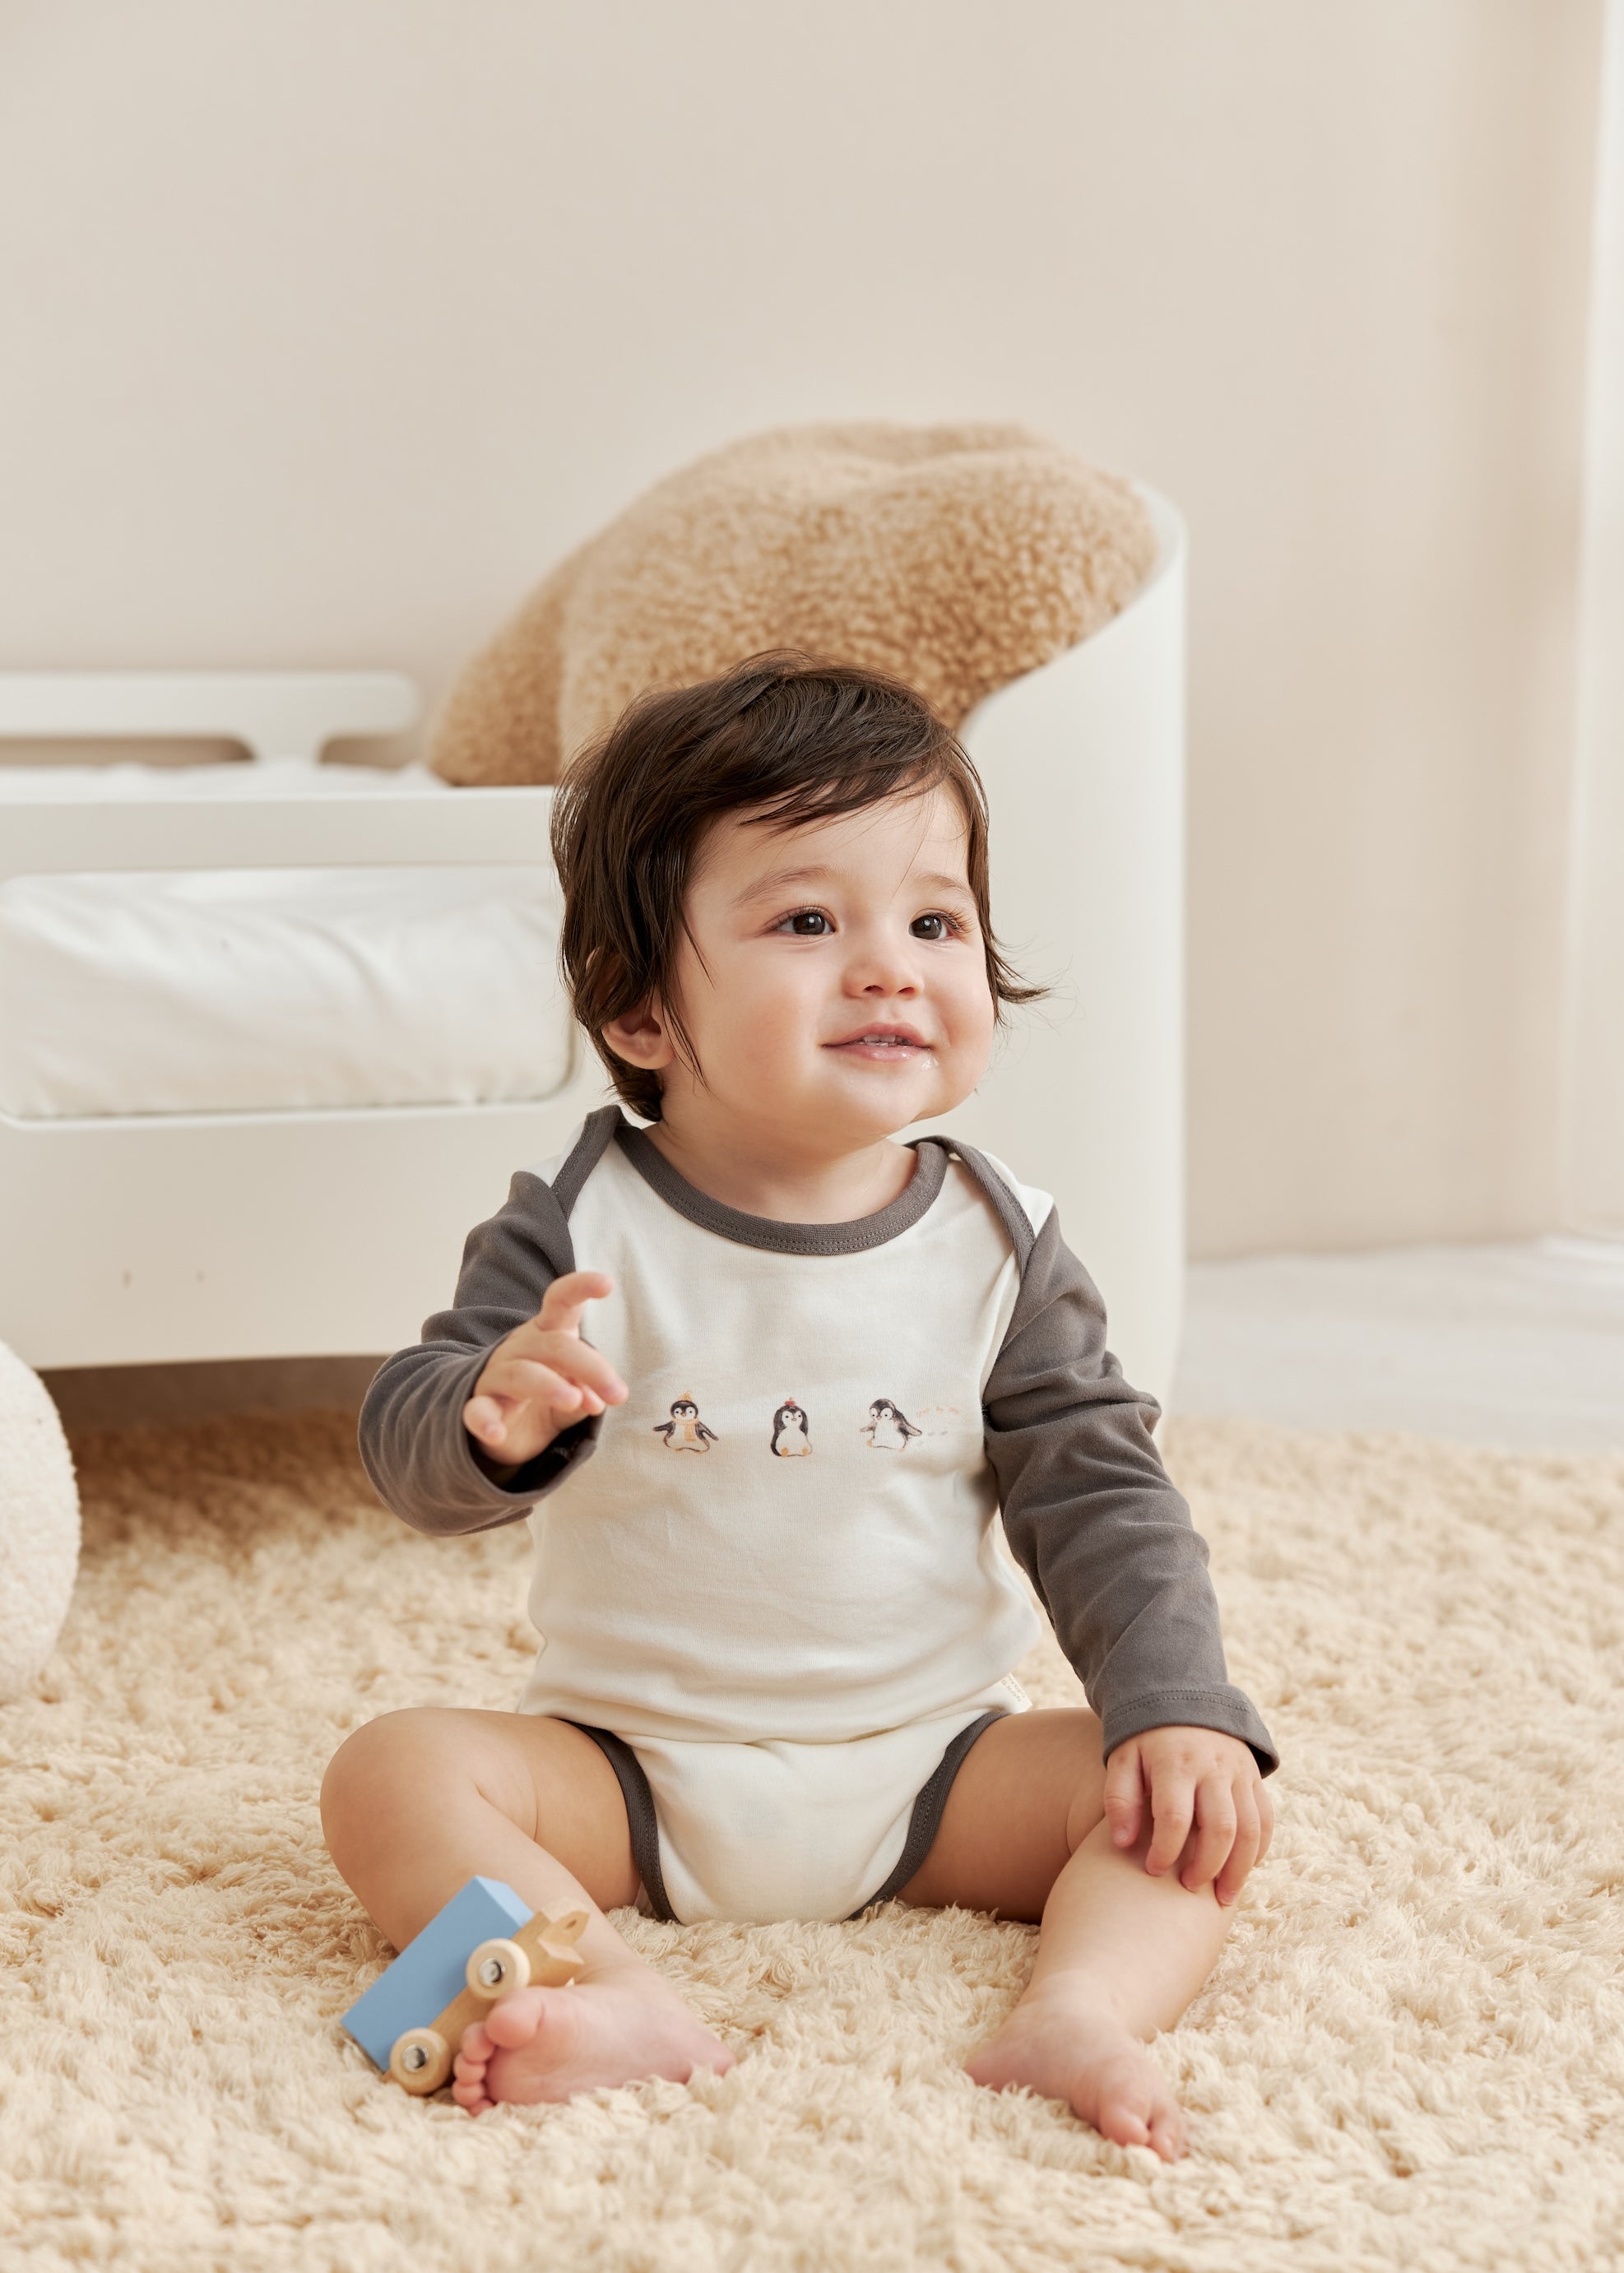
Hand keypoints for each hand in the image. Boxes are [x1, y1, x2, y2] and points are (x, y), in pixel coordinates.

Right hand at [462, 1271, 626, 1470]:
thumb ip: (586, 1391)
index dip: (580, 1287)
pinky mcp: (478, 1406)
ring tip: (574, 1401)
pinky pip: (477, 1410)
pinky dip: (485, 1421)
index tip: (607, 1283)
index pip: (561, 1301)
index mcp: (546, 1333)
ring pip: (521, 1374)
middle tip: (619, 1395)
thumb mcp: (571, 1389)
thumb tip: (597, 1402)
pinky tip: (496, 1433)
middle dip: (590, 1367)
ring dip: (549, 1386)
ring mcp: (496, 1375)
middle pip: (555, 1346)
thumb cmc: (543, 1393)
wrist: (495, 1421)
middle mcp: (520, 1347)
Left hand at [1102, 1725, 1272, 1906]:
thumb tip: (1124, 1844)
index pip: (1175, 1817)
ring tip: (1223, 1898)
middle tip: (1189, 1889)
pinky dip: (1258, 1849)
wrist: (1182, 1698)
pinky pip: (1265, 1819)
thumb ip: (1119, 1799)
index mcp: (1175, 1762)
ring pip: (1251, 1829)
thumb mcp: (1122, 1759)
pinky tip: (1242, 1870)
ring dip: (1240, 1869)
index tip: (1153, 1870)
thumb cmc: (1145, 1740)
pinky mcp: (1253, 1777)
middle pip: (1221, 1828)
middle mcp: (1213, 1767)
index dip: (1165, 1851)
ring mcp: (1239, 1771)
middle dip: (1207, 1867)